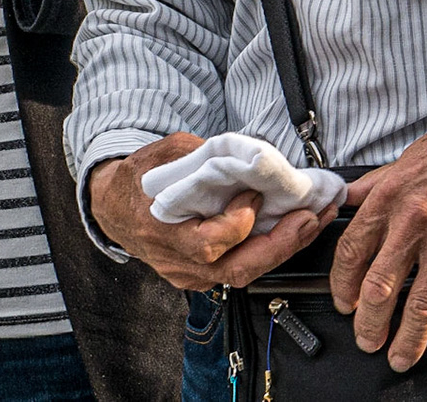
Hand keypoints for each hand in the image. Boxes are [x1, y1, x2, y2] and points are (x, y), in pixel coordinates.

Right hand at [88, 133, 333, 290]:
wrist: (113, 206)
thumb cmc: (139, 178)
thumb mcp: (165, 153)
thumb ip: (201, 153)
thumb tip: (242, 154)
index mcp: (163, 232)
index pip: (210, 243)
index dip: (239, 222)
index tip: (255, 194)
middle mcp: (178, 261)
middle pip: (237, 270)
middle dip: (281, 245)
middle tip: (310, 218)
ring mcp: (190, 273)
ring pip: (244, 273)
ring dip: (283, 248)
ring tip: (314, 221)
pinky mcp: (201, 274)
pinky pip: (240, 268)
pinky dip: (269, 250)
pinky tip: (292, 231)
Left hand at [330, 107, 426, 371]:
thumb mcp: (405, 158)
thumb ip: (375, 185)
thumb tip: (346, 198)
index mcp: (391, 197)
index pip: (353, 252)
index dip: (342, 285)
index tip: (344, 302)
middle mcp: (416, 221)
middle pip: (380, 287)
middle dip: (369, 323)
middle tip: (367, 341)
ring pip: (423, 302)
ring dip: (409, 338)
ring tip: (401, 356)